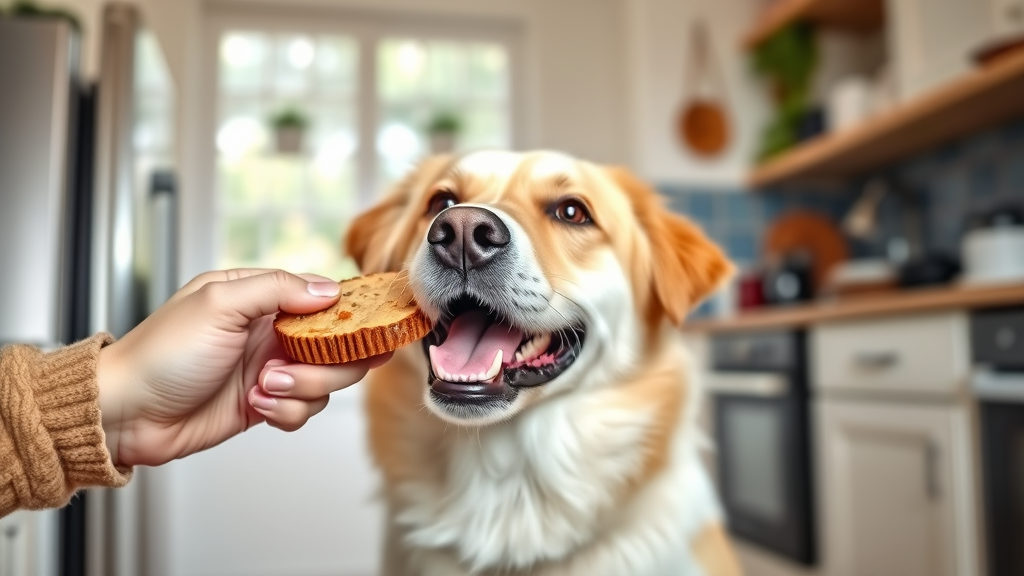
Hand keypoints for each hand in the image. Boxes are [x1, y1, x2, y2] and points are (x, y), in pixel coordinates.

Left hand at [97, 269, 390, 467]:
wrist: (128, 414)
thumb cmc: (161, 354)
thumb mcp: (219, 303)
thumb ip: (278, 289)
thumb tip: (329, 289)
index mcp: (260, 297)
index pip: (324, 298)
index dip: (351, 314)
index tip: (371, 328)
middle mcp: (270, 332)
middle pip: (337, 344)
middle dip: (325, 364)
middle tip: (288, 369)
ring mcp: (270, 369)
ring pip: (325, 381)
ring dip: (300, 391)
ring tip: (261, 390)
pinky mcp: (265, 404)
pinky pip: (303, 410)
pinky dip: (286, 413)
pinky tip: (256, 408)